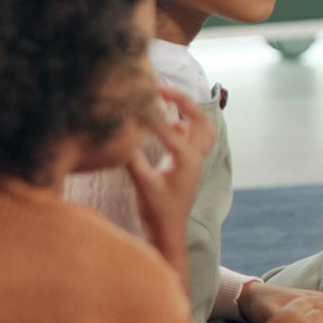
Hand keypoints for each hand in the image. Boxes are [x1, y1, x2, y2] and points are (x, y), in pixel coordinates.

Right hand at [127, 87, 215, 294]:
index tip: (138, 100)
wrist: (169, 232)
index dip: (153, 114)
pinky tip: (169, 123)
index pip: (172, 129)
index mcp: (187, 160)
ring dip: (190, 112)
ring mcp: (195, 162)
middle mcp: (196, 158)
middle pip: (201, 120)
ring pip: (203, 129)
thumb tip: (120, 137)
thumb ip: (132, 160)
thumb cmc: (157, 212)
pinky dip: (184, 126)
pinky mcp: (188, 166)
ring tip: (168, 100)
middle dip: (184, 102)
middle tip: (162, 90)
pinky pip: (193, 139)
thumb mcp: (142, 185)